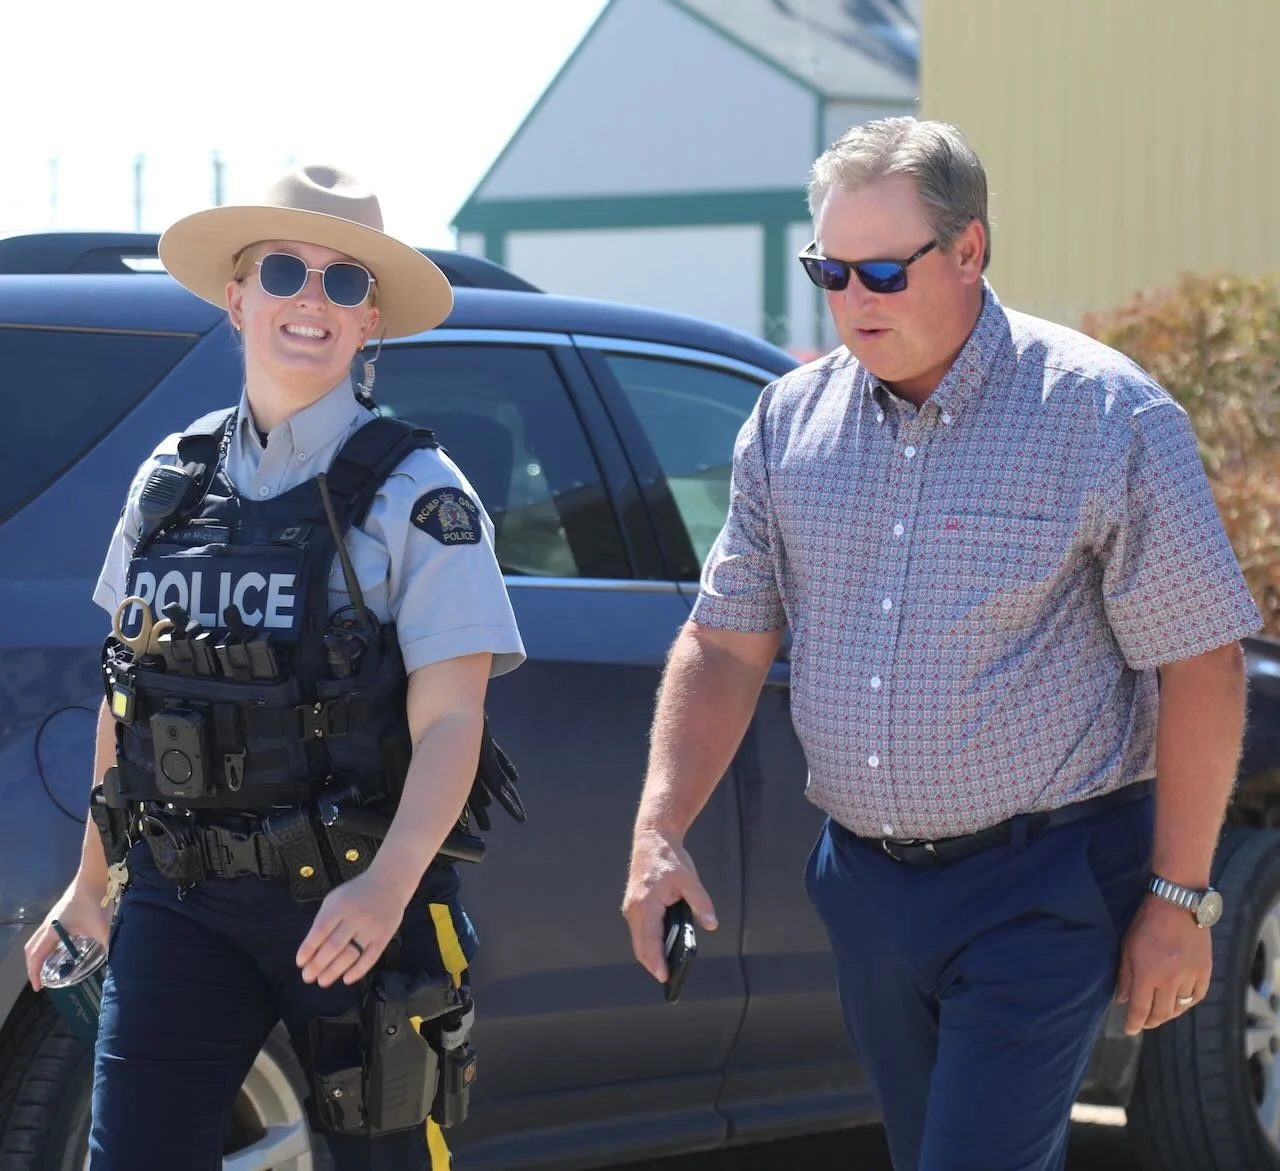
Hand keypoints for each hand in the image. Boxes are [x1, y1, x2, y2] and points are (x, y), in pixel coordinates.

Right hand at [24, 880, 111, 991]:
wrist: (93, 875)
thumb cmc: (95, 899)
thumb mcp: (103, 926)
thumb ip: (109, 944)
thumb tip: (117, 962)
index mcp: (52, 930)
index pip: (36, 956)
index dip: (34, 973)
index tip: (38, 988)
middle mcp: (48, 925)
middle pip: (31, 949)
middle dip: (33, 966)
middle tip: (42, 981)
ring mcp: (53, 918)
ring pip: (38, 940)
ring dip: (39, 955)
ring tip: (50, 968)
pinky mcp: (60, 913)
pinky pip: (47, 934)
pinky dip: (48, 945)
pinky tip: (64, 949)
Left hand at [296, 869, 410, 987]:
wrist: (390, 882)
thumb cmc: (357, 892)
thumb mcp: (335, 898)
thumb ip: (323, 919)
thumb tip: (310, 950)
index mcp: (340, 905)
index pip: (320, 930)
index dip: (308, 949)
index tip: (300, 962)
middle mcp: (356, 917)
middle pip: (333, 946)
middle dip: (317, 965)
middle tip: (308, 977)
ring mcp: (371, 927)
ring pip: (351, 955)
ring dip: (334, 971)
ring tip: (322, 981)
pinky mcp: (384, 936)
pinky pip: (370, 958)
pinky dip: (358, 971)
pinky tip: (346, 979)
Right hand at [622, 827, 717, 982]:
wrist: (652, 838)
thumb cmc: (669, 858)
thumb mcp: (690, 879)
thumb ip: (701, 903)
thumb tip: (712, 925)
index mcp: (646, 904)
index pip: (650, 941)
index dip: (657, 962)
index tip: (665, 978)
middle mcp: (634, 909)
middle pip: (640, 947)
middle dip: (653, 964)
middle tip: (669, 980)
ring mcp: (632, 908)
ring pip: (639, 940)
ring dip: (650, 955)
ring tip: (667, 970)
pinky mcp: (634, 906)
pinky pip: (640, 931)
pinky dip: (648, 943)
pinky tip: (662, 950)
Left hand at [1116, 895, 1212, 1034]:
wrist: (1178, 903)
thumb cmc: (1146, 921)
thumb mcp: (1127, 946)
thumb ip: (1125, 975)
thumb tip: (1123, 1000)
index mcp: (1147, 973)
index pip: (1140, 1009)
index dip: (1134, 1023)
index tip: (1130, 1030)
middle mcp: (1170, 980)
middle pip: (1161, 1014)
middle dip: (1150, 1022)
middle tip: (1143, 1023)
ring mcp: (1190, 976)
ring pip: (1180, 1008)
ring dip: (1168, 1014)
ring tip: (1159, 1014)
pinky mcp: (1205, 971)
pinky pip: (1197, 997)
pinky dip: (1187, 1004)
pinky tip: (1179, 1004)